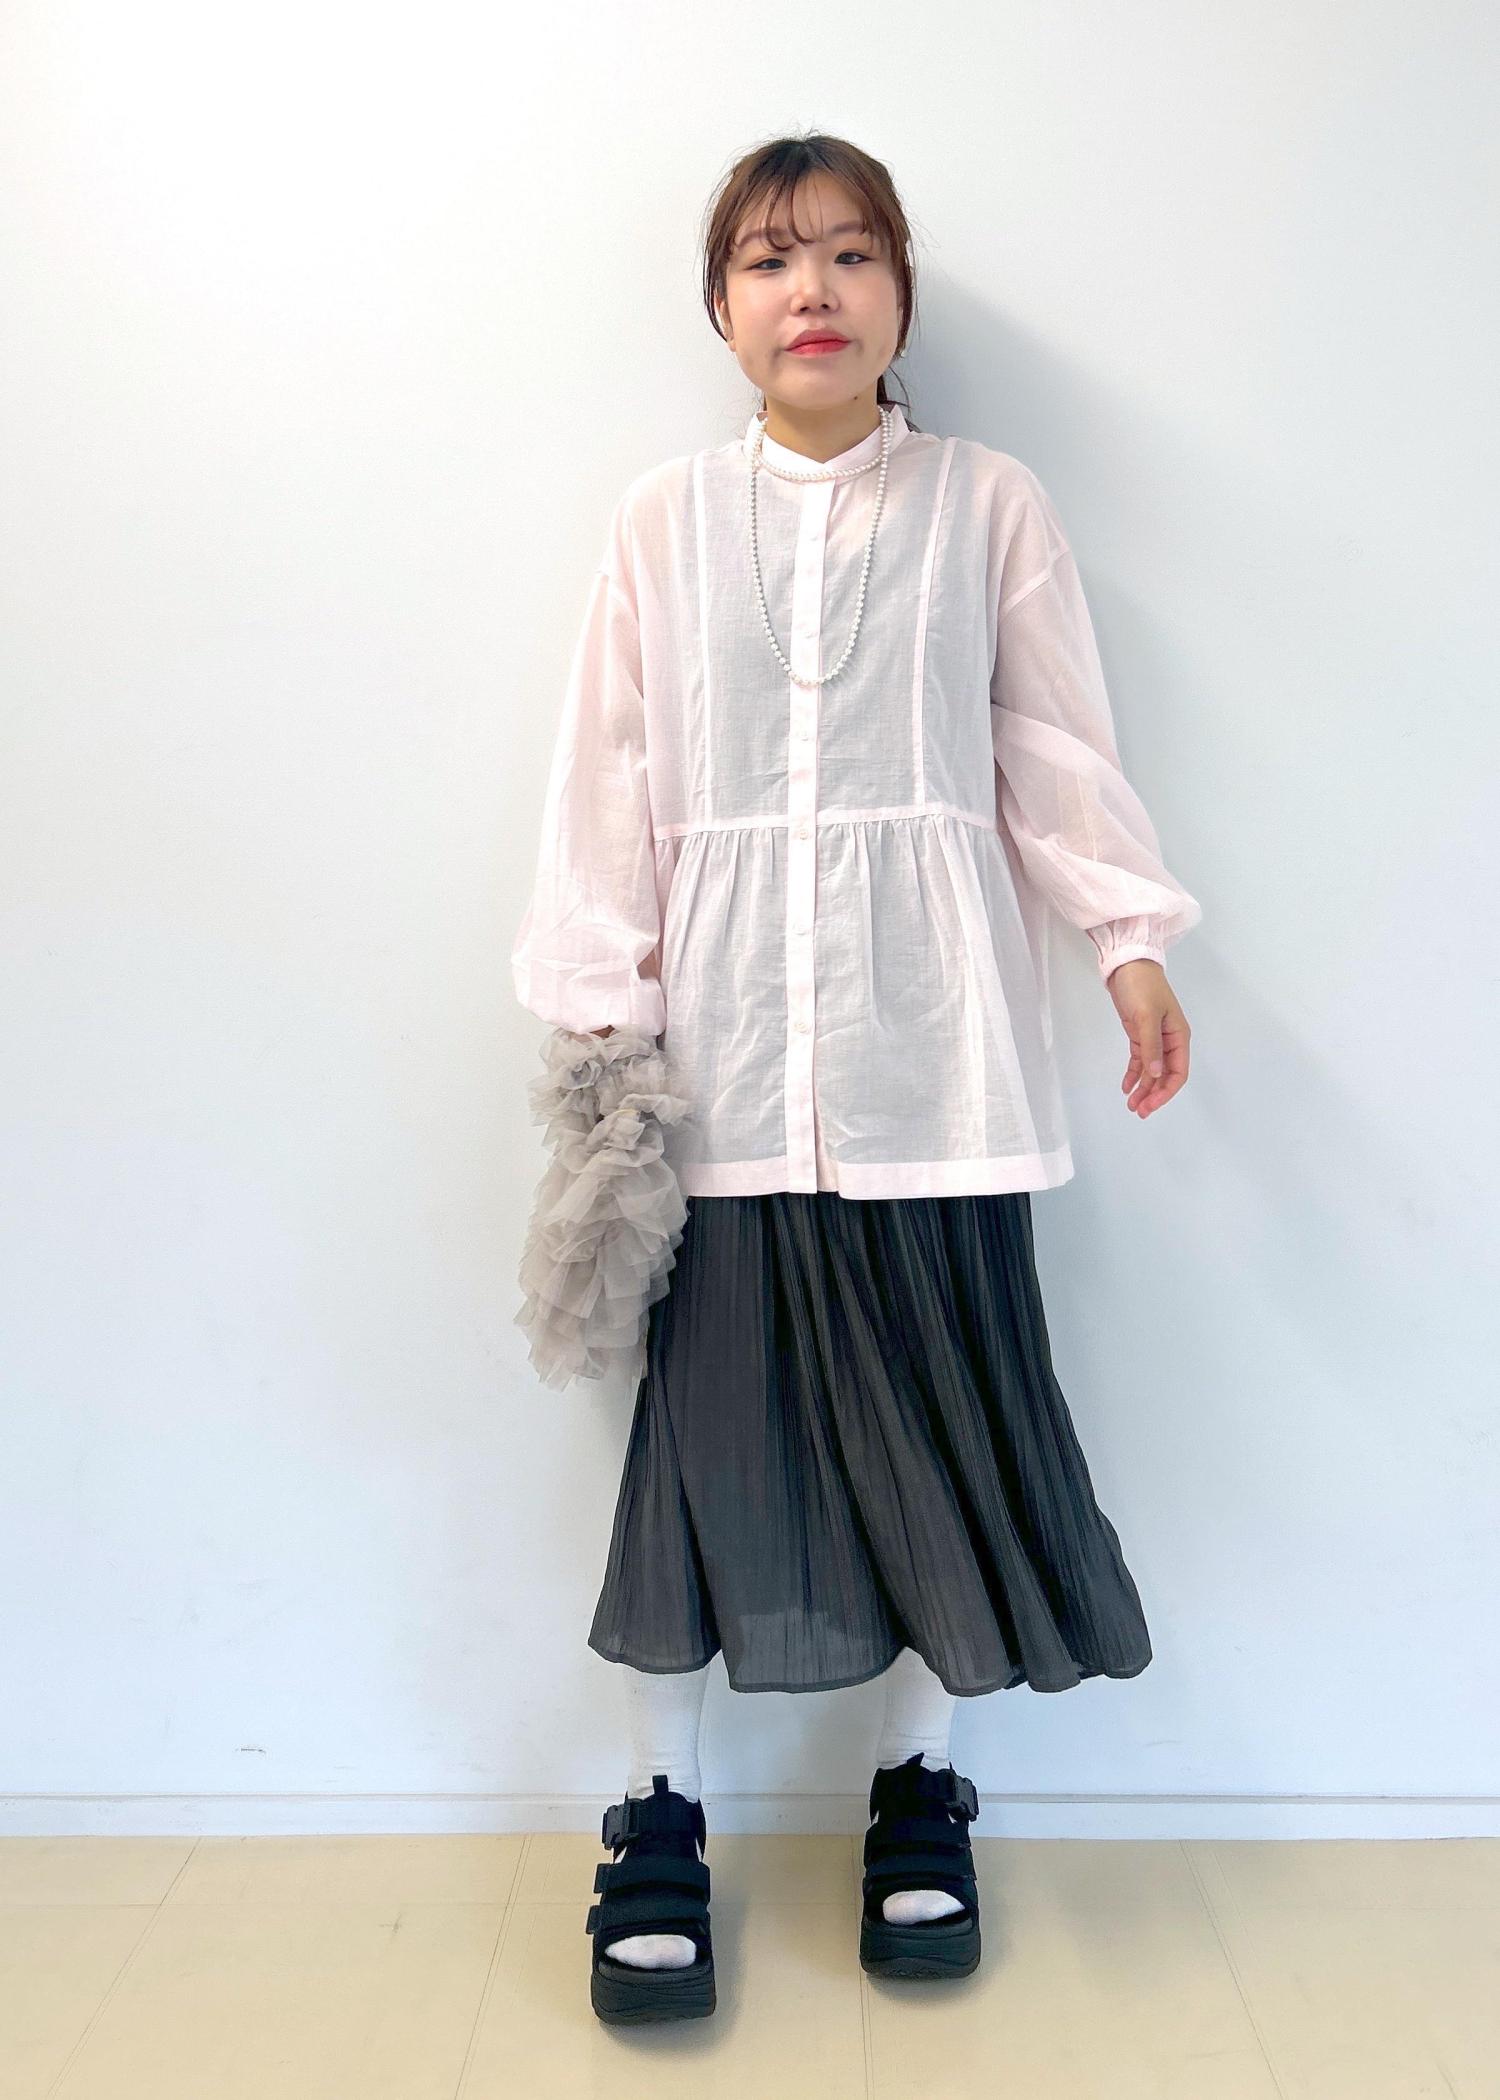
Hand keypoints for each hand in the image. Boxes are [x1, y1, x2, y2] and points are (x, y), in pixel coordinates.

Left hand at [1105, 959, 1190, 1117]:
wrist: (1127, 965)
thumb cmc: (1141, 986)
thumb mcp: (1146, 1016)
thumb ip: (1151, 1046)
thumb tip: (1156, 1074)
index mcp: (1179, 1036)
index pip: (1179, 1072)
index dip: (1166, 1092)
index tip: (1151, 1105)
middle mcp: (1170, 1041)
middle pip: (1165, 1075)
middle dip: (1154, 1095)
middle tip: (1138, 1111)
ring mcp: (1155, 1039)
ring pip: (1152, 1071)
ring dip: (1143, 1089)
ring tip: (1131, 1105)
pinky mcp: (1140, 1035)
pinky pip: (1140, 1061)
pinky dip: (1134, 1075)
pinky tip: (1126, 1087)